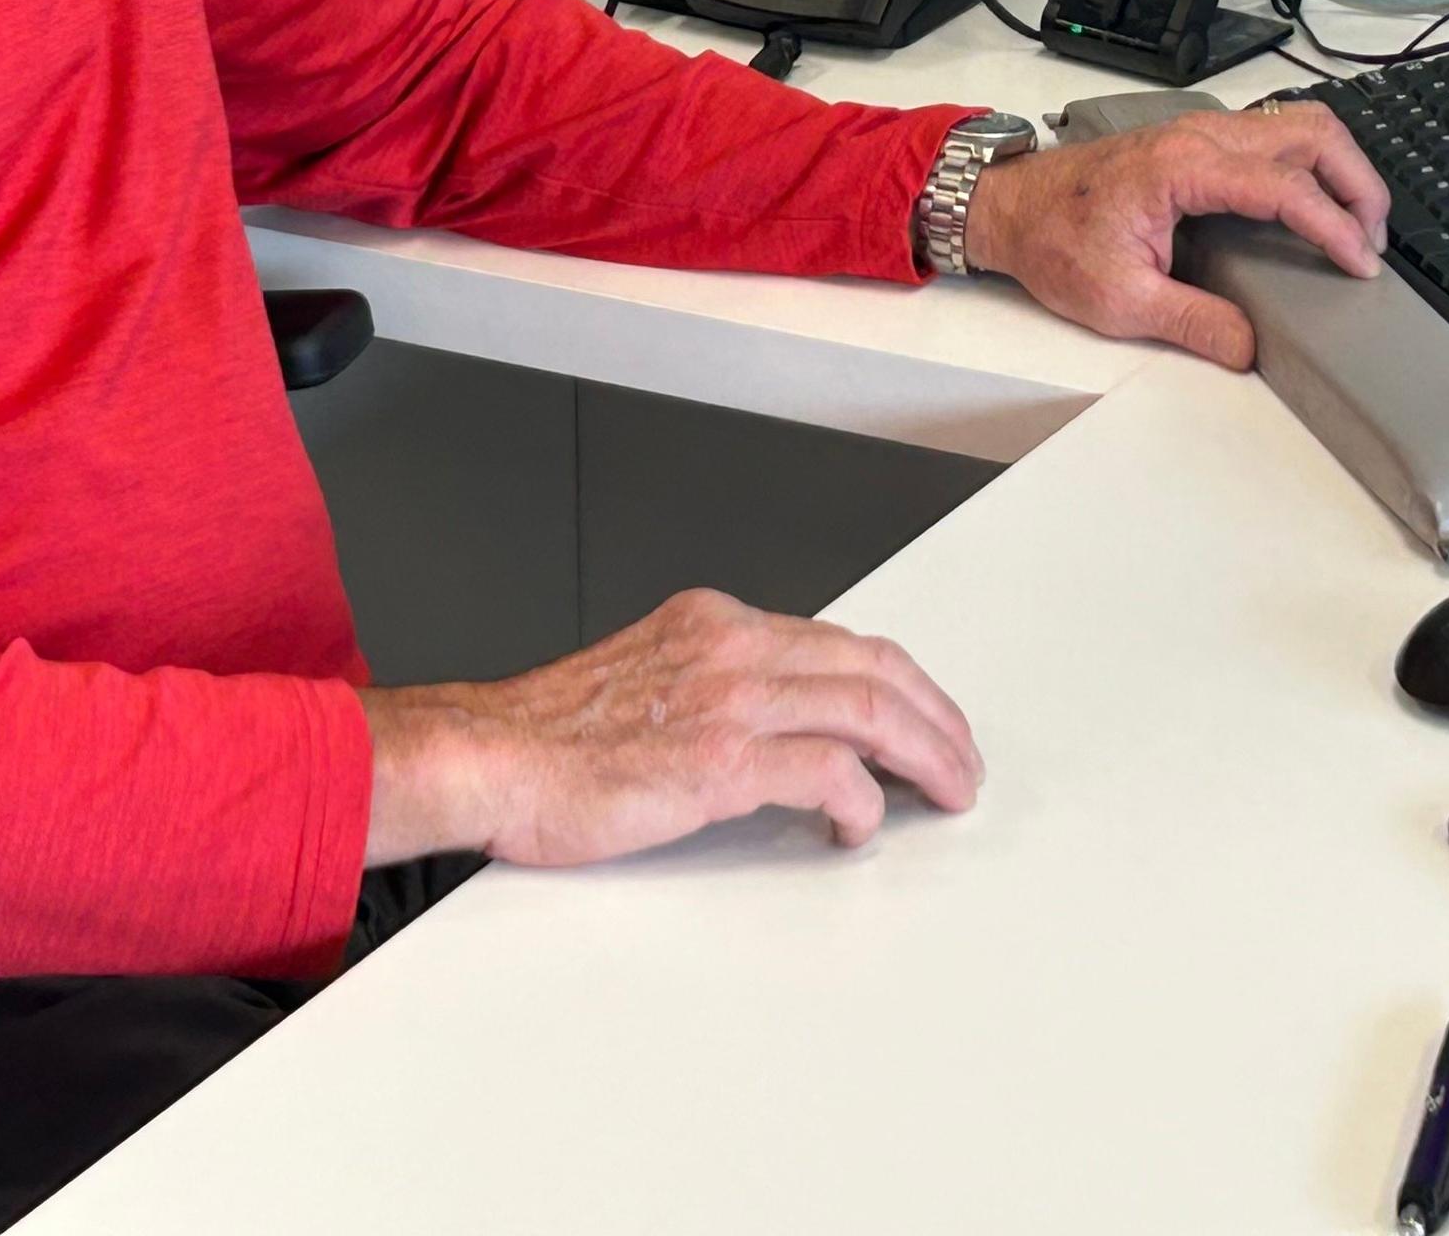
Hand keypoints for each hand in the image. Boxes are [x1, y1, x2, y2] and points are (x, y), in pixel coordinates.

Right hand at [361, 587, 981, 866]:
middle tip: (961, 760)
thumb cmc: (546, 736)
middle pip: (875, 667)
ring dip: (926, 755)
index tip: (924, 719)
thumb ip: (708, 687)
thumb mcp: (644, 678)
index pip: (838, 642)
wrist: (487, 757)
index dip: (898, 683)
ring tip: (948, 791)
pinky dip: (862, 801)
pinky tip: (859, 826)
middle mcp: (732, 647)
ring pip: (871, 708)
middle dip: (936, 716)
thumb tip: (766, 729)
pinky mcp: (721, 759)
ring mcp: (731, 698)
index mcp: (714, 623)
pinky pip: (828, 771)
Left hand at [959, 103, 1386, 369]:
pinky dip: (1311, 163)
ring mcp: (1199, 131)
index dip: (1332, 226)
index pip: (1283, 187)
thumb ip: (1191, 323)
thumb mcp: (1119, 300)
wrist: (1009, 207)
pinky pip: (1273, 134)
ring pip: (1296, 124)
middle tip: (1373, 240)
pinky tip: (1317, 205)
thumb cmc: (1053, 240)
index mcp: (1182, 167)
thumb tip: (1248, 346)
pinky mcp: (1197, 141)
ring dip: (1339, 168)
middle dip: (1357, 182)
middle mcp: (1198, 135)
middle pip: (1309, 133)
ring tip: (1357, 225)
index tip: (1360, 264)